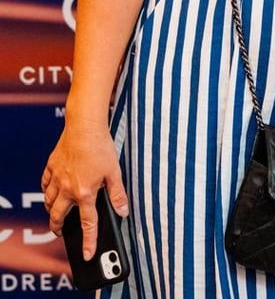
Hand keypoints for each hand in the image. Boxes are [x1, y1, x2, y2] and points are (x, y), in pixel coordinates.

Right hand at [41, 121, 127, 260]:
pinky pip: (45, 184)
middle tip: (60, 233)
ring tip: (55, 215)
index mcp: (85, 192)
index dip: (88, 241)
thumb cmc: (100, 147)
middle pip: (58, 217)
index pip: (87, 224)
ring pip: (48, 202)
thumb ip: (118, 194)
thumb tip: (123, 211)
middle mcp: (68, 189)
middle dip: (58, 228)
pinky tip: (50, 191)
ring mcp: (57, 178)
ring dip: (51, 211)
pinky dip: (46, 191)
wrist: (84, 126)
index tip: (87, 254)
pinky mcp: (51, 166)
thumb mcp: (114, 171)